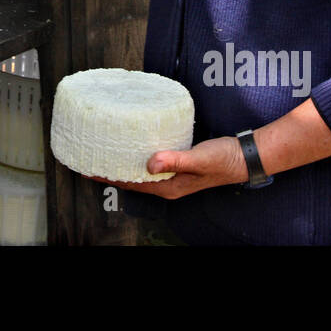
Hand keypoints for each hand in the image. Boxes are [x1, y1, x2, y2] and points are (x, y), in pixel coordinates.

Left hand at [88, 136, 247, 200]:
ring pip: (139, 171)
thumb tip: (149, 162)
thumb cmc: (224, 159)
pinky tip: (128, 143)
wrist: (245, 157)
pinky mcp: (177, 164)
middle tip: (85, 156)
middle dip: (108, 170)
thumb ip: (176, 160)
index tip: (86, 168)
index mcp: (169, 187)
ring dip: (120, 162)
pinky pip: (150, 162)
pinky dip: (135, 154)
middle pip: (130, 179)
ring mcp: (172, 175)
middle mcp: (167, 184)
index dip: (108, 177)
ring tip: (100, 149)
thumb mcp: (200, 158)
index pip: (130, 184)